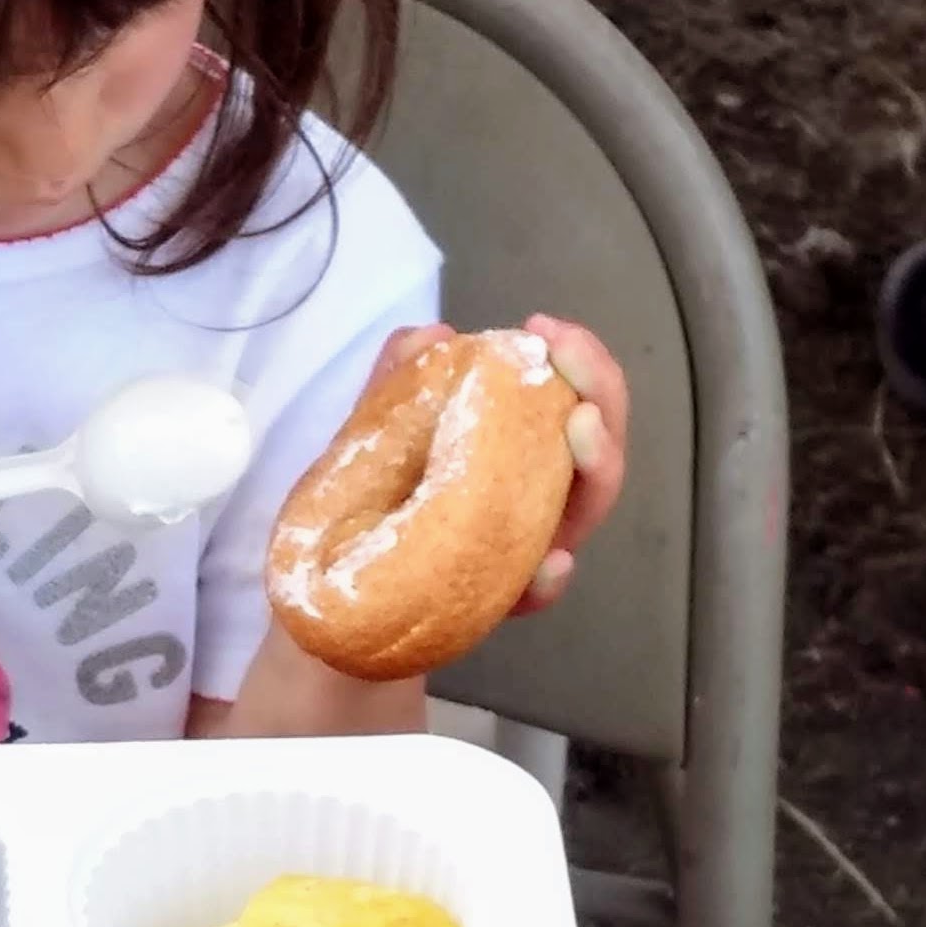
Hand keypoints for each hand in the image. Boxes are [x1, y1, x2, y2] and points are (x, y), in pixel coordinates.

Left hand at [365, 316, 628, 615]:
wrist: (325, 585)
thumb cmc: (367, 495)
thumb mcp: (377, 427)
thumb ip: (401, 379)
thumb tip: (433, 334)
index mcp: (523, 450)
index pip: (576, 397)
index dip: (577, 359)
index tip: (542, 326)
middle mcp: (538, 497)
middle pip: (598, 447)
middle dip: (599, 394)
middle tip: (569, 357)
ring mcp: (525, 549)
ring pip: (583, 513)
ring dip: (596, 468)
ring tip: (580, 427)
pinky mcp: (496, 600)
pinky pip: (534, 593)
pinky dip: (547, 579)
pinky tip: (551, 562)